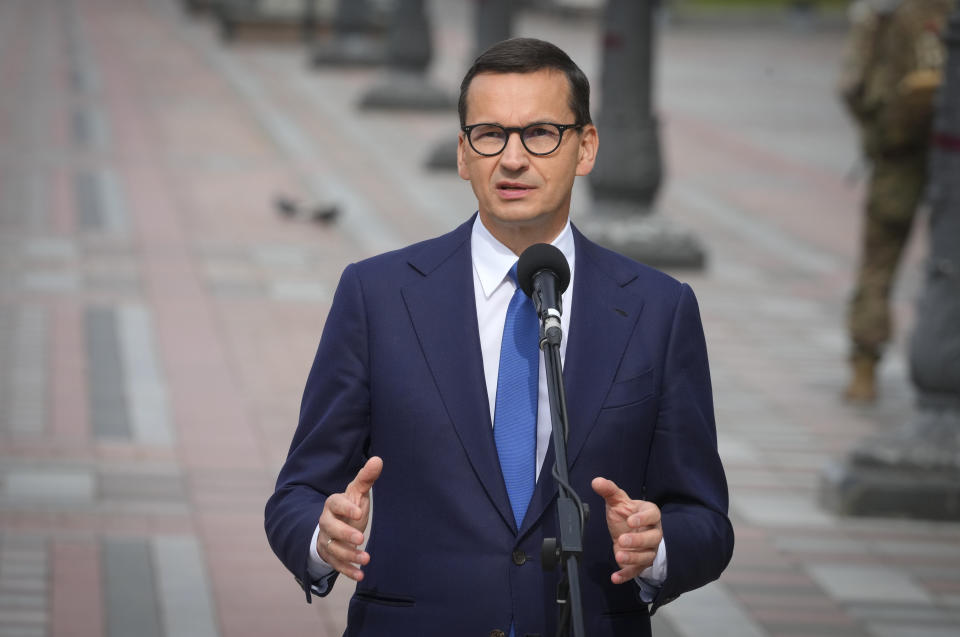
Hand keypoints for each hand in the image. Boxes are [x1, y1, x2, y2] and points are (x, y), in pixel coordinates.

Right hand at [317, 456, 382, 581]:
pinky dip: (347, 570)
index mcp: (333, 504)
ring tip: (366, 559)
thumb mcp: (358, 493)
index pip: (334, 503)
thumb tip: (378, 460)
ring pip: (332, 548)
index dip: (345, 508)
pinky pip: (335, 565)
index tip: (359, 512)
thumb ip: (366, 478)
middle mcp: (326, 522)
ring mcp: (326, 540)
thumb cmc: (351, 507)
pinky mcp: (329, 556)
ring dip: (348, 555)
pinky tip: (360, 575)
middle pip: (330, 528)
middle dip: (344, 534)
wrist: (337, 527)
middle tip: (360, 538)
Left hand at [591, 477, 661, 584]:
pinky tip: (615, 578)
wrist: (628, 531)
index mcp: (649, 514)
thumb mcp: (617, 501)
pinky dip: (626, 575)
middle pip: (653, 538)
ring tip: (618, 556)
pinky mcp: (641, 563)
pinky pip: (636, 571)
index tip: (630, 520)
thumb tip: (596, 481)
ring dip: (633, 558)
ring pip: (647, 556)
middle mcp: (653, 532)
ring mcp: (649, 549)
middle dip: (638, 540)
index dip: (643, 518)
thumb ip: (609, 491)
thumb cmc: (626, 515)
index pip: (653, 515)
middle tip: (622, 540)